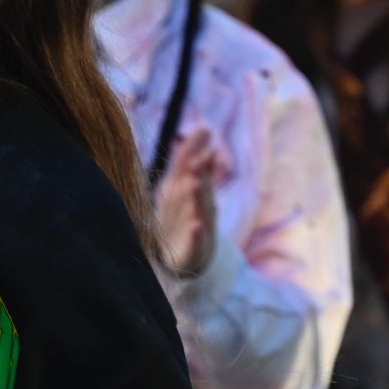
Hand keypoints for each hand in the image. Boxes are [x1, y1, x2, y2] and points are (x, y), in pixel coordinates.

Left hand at [154, 129, 218, 276]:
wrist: (186, 258)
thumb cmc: (184, 216)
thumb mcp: (183, 186)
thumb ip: (190, 159)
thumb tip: (204, 129)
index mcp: (194, 191)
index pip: (197, 168)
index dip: (199, 152)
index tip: (205, 132)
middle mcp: (199, 206)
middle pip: (202, 186)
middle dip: (203, 171)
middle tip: (206, 154)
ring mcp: (199, 227)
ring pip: (200, 210)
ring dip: (199, 197)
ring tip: (195, 183)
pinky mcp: (194, 248)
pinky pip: (196, 239)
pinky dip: (196, 233)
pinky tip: (196, 225)